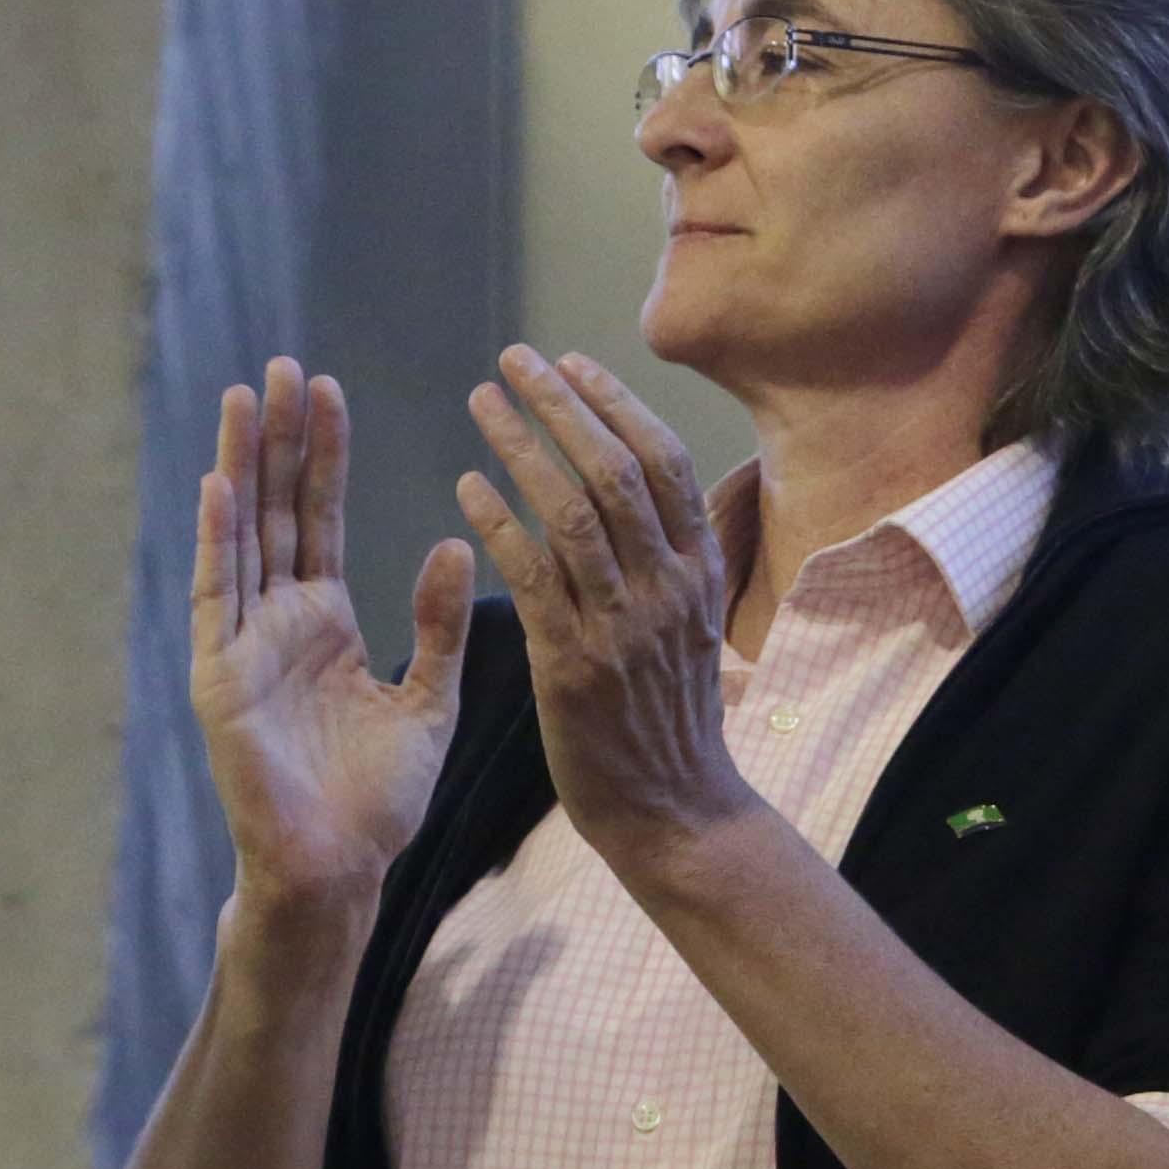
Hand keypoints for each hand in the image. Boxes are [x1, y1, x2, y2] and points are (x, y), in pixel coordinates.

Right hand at [191, 359, 472, 921]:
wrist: (340, 866)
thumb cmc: (378, 798)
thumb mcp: (428, 698)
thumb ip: (440, 624)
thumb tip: (457, 542)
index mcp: (326, 624)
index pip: (319, 519)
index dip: (321, 456)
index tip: (325, 389)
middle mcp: (278, 623)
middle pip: (274, 511)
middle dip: (277, 439)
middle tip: (283, 364)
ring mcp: (243, 645)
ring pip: (240, 536)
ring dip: (241, 466)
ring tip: (245, 396)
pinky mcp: (221, 677)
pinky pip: (219, 597)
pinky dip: (218, 540)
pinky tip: (219, 484)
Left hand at [455, 346, 756, 879]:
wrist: (675, 809)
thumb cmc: (671, 717)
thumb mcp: (692, 627)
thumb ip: (669, 561)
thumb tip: (644, 495)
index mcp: (701, 572)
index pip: (664, 462)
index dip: (617, 404)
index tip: (573, 362)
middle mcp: (669, 588)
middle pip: (617, 470)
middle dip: (563, 405)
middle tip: (514, 359)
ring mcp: (624, 625)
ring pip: (573, 511)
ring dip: (522, 446)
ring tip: (481, 401)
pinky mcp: (573, 663)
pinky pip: (533, 576)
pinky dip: (498, 522)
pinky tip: (466, 485)